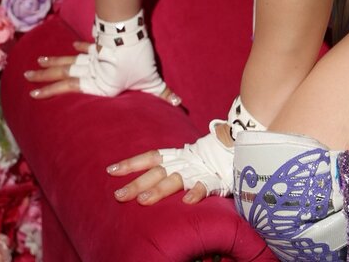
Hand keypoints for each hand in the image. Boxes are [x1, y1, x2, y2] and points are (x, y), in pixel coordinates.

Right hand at [24, 36, 180, 103]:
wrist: (129, 31)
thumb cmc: (137, 59)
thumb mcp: (151, 79)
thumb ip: (162, 93)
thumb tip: (179, 104)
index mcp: (98, 85)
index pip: (70, 88)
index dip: (50, 90)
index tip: (33, 94)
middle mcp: (91, 72)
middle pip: (63, 74)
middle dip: (44, 78)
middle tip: (26, 78)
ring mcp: (92, 57)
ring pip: (67, 61)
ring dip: (52, 63)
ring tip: (35, 65)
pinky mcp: (98, 44)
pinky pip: (84, 47)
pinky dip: (76, 48)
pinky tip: (69, 47)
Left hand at [107, 129, 231, 205]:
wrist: (237, 147)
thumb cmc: (206, 160)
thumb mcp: (185, 161)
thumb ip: (167, 170)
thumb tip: (141, 184)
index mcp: (176, 156)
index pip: (150, 157)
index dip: (131, 163)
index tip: (111, 171)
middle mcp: (184, 162)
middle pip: (157, 172)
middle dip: (137, 183)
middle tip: (119, 195)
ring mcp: (199, 170)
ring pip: (176, 179)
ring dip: (159, 189)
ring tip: (144, 201)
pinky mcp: (216, 179)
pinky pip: (205, 186)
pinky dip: (196, 192)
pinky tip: (188, 202)